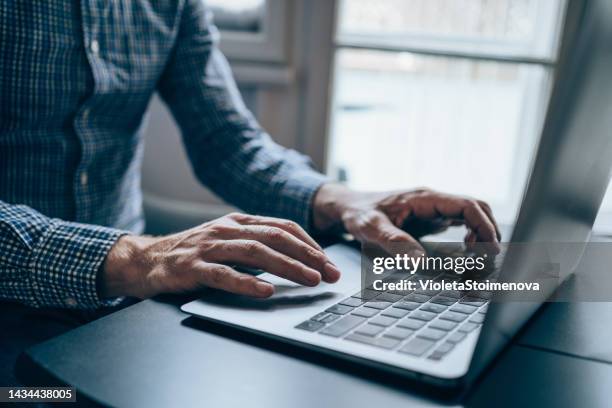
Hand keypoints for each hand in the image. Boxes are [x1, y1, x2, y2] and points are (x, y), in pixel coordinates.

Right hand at [100, 213, 340, 298]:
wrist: (146, 259)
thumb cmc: (193, 253)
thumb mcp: (226, 242)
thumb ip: (254, 245)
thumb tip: (294, 259)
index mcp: (237, 221)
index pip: (282, 226)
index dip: (308, 243)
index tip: (328, 261)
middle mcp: (226, 229)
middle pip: (275, 238)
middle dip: (307, 255)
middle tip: (329, 274)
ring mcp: (209, 247)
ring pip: (255, 252)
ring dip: (286, 267)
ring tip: (309, 280)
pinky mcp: (192, 267)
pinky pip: (223, 274)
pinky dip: (246, 282)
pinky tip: (265, 291)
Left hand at [312, 184, 500, 254]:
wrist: (348, 207)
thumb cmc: (358, 213)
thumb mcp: (371, 228)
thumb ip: (395, 243)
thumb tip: (420, 263)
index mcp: (423, 198)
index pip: (467, 205)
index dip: (484, 225)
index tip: (490, 248)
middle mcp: (433, 201)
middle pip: (476, 209)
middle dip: (488, 232)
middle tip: (488, 258)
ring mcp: (433, 209)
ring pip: (470, 216)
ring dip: (481, 234)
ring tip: (479, 258)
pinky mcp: (430, 219)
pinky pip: (458, 224)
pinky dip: (469, 237)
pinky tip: (466, 253)